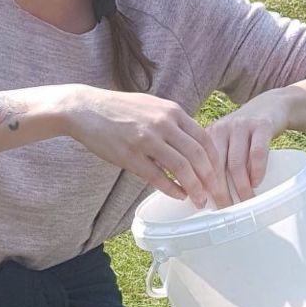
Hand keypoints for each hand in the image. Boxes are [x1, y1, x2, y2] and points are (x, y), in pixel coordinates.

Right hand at [60, 85, 228, 207]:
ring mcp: (146, 140)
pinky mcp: (130, 155)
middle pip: (197, 155)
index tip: (219, 175)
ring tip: (198, 200)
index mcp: (172, 111)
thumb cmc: (119, 109)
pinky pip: (157, 177)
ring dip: (194, 187)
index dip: (215, 160)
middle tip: (215, 194)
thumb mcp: (152, 106)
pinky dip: (171, 189)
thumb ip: (172, 122)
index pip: (204, 138)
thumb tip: (191, 143)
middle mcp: (163, 123)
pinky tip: (178, 195)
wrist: (86, 108)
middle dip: (210, 178)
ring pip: (181, 167)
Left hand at [205, 90, 291, 201]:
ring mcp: (241, 126)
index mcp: (207, 135)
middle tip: (225, 210)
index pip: (198, 164)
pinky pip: (257, 152)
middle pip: (216, 166)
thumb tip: (206, 195)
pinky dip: (257, 171)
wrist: (271, 106)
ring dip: (240, 186)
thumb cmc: (244, 133)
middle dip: (220, 191)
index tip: (202, 205)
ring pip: (236, 162)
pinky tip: (257, 183)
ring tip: (245, 201)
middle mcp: (221, 129)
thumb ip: (216, 161)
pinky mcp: (262, 126)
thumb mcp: (225, 141)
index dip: (200, 185)